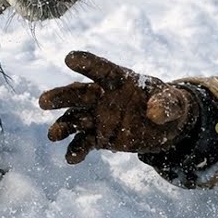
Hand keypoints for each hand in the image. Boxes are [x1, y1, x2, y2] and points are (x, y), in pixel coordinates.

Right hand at [39, 51, 197, 163]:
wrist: (165, 127)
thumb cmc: (167, 104)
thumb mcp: (174, 102)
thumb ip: (166, 105)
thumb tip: (153, 113)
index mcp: (119, 80)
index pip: (101, 69)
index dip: (87, 63)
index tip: (69, 58)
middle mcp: (103, 96)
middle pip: (79, 94)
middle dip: (61, 97)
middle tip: (43, 102)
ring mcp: (98, 117)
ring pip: (75, 119)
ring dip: (63, 126)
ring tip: (53, 135)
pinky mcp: (100, 138)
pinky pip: (84, 143)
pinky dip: (76, 150)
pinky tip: (72, 158)